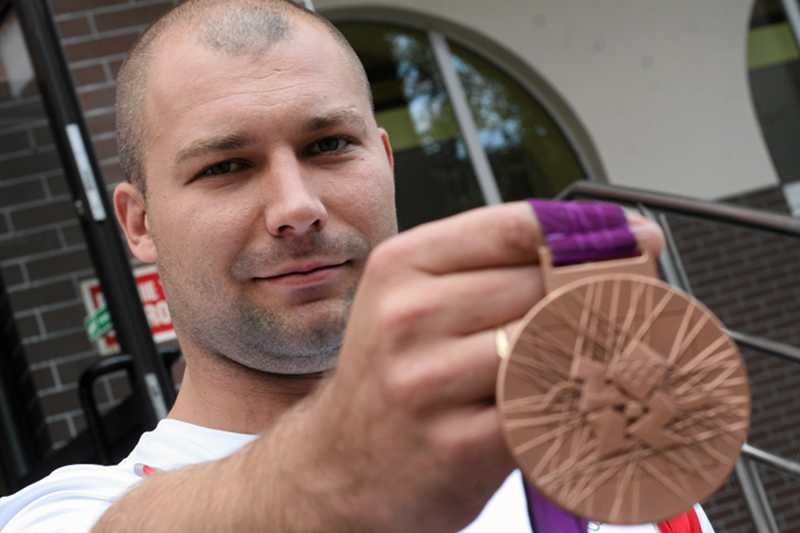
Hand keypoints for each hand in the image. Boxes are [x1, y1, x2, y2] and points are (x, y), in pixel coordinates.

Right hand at [278, 202, 663, 531]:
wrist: (336, 466)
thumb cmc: (387, 377)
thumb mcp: (412, 303)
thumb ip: (488, 271)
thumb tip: (592, 247)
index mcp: (402, 265)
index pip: (514, 226)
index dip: (588, 230)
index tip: (635, 238)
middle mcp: (408, 316)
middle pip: (542, 284)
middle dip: (601, 294)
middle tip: (637, 306)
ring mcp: (428, 382)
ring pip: (550, 344)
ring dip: (595, 351)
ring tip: (614, 357)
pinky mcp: (455, 445)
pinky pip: (544, 410)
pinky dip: (576, 406)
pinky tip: (583, 405)